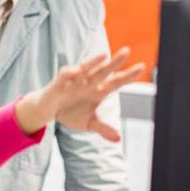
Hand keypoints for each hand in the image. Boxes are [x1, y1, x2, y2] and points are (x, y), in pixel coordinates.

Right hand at [15, 47, 144, 141]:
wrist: (48, 111)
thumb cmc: (70, 112)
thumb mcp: (88, 123)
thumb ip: (103, 128)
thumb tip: (118, 139)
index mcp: (98, 91)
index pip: (116, 82)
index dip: (128, 76)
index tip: (141, 68)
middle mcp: (88, 82)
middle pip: (104, 71)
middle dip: (115, 62)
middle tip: (127, 51)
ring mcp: (74, 81)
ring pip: (86, 68)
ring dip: (94, 62)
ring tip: (104, 55)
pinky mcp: (60, 82)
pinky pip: (65, 75)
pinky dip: (71, 72)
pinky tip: (76, 71)